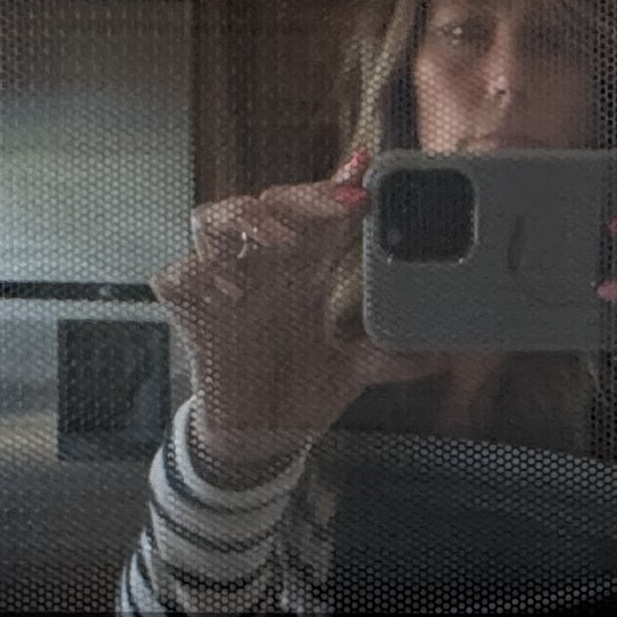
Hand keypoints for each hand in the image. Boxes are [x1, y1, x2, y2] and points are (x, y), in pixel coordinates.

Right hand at [150, 159, 420, 468]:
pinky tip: (232, 291)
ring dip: (244, 218)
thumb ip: (391, 359)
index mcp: (300, 273)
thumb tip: (439, 354)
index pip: (316, 217)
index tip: (365, 175)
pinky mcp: (189, 314)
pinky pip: (176, 276)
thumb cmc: (297, 394)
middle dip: (301, 198)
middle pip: (268, 204)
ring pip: (210, 219)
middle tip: (338, 205)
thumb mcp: (351, 373)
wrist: (257, 440)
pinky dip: (198, 274)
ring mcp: (220, 287)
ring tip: (280, 239)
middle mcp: (259, 271)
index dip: (336, 190)